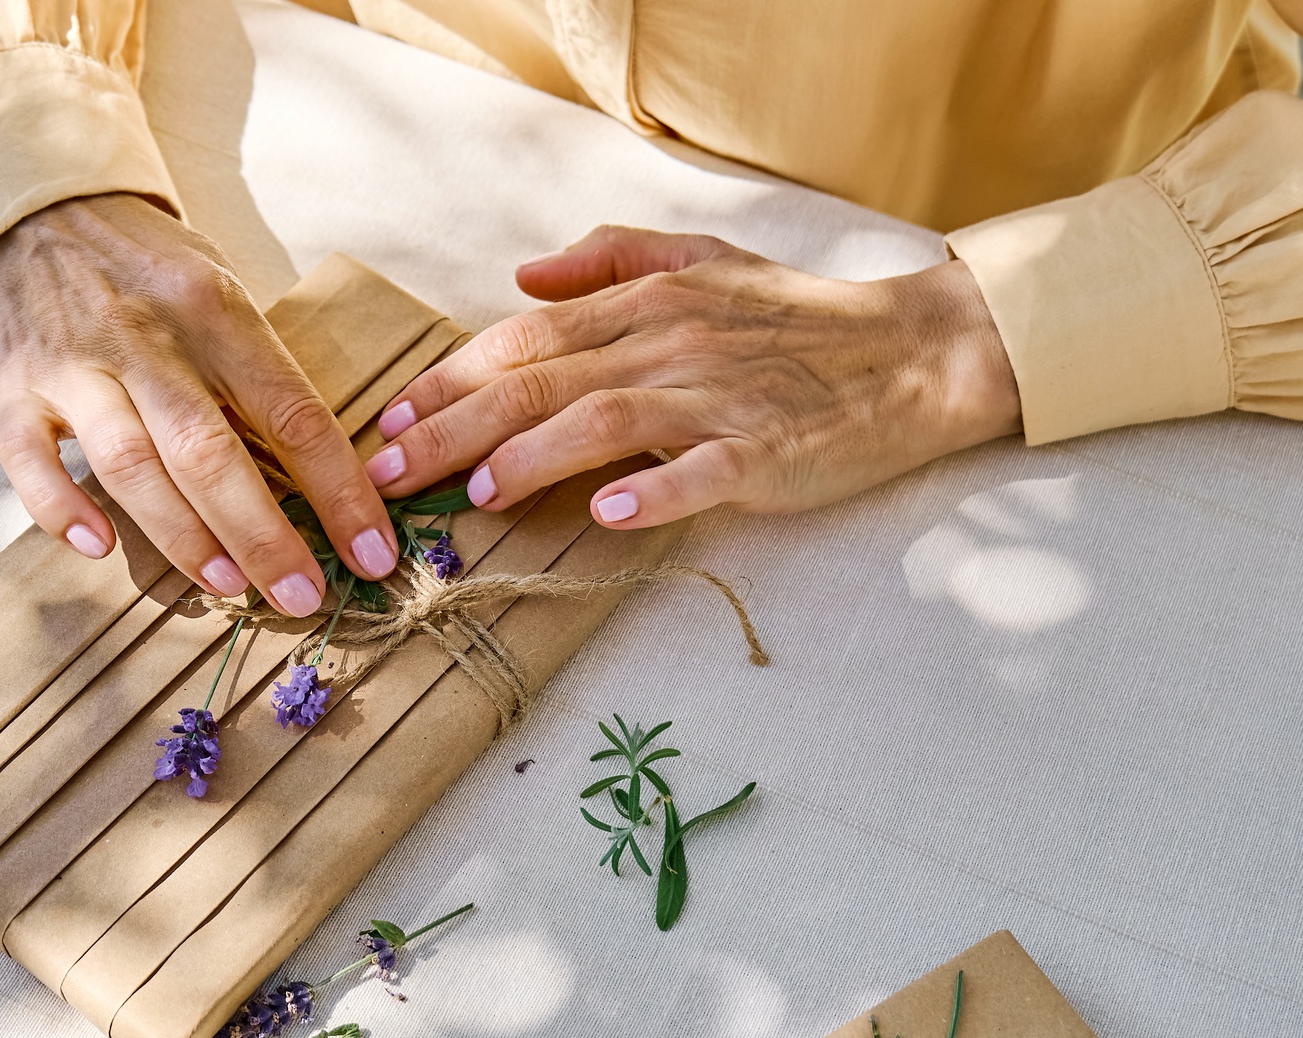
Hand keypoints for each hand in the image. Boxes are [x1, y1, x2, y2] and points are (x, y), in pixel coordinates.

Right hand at [0, 192, 397, 616]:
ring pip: (129, 465)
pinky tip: (99, 548)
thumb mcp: (223, 295)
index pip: (290, 413)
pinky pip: (28, 461)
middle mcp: (144, 337)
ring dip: (182, 536)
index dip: (338, 491)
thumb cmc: (154, 272)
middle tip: (303, 596)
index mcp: (215, 311)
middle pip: (208, 452)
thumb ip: (258, 377)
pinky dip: (60, 510)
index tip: (371, 554)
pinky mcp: (15, 387)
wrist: (44, 208)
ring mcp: (73, 364)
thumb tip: (325, 484)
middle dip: (262, 535)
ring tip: (229, 587)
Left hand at [364, 227, 1021, 526]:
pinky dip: (656, 490)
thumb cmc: (798, 319)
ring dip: (533, 456)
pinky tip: (610, 514)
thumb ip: (612, 258)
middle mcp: (670, 343)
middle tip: (388, 475)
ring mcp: (719, 398)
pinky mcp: (768, 450)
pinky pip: (704, 470)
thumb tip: (527, 271)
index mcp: (646, 305)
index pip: (525, 336)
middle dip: (452, 427)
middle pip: (541, 380)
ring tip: (476, 492)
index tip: (392, 421)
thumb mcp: (705, 261)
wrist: (914, 351)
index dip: (451, 378)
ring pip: (605, 417)